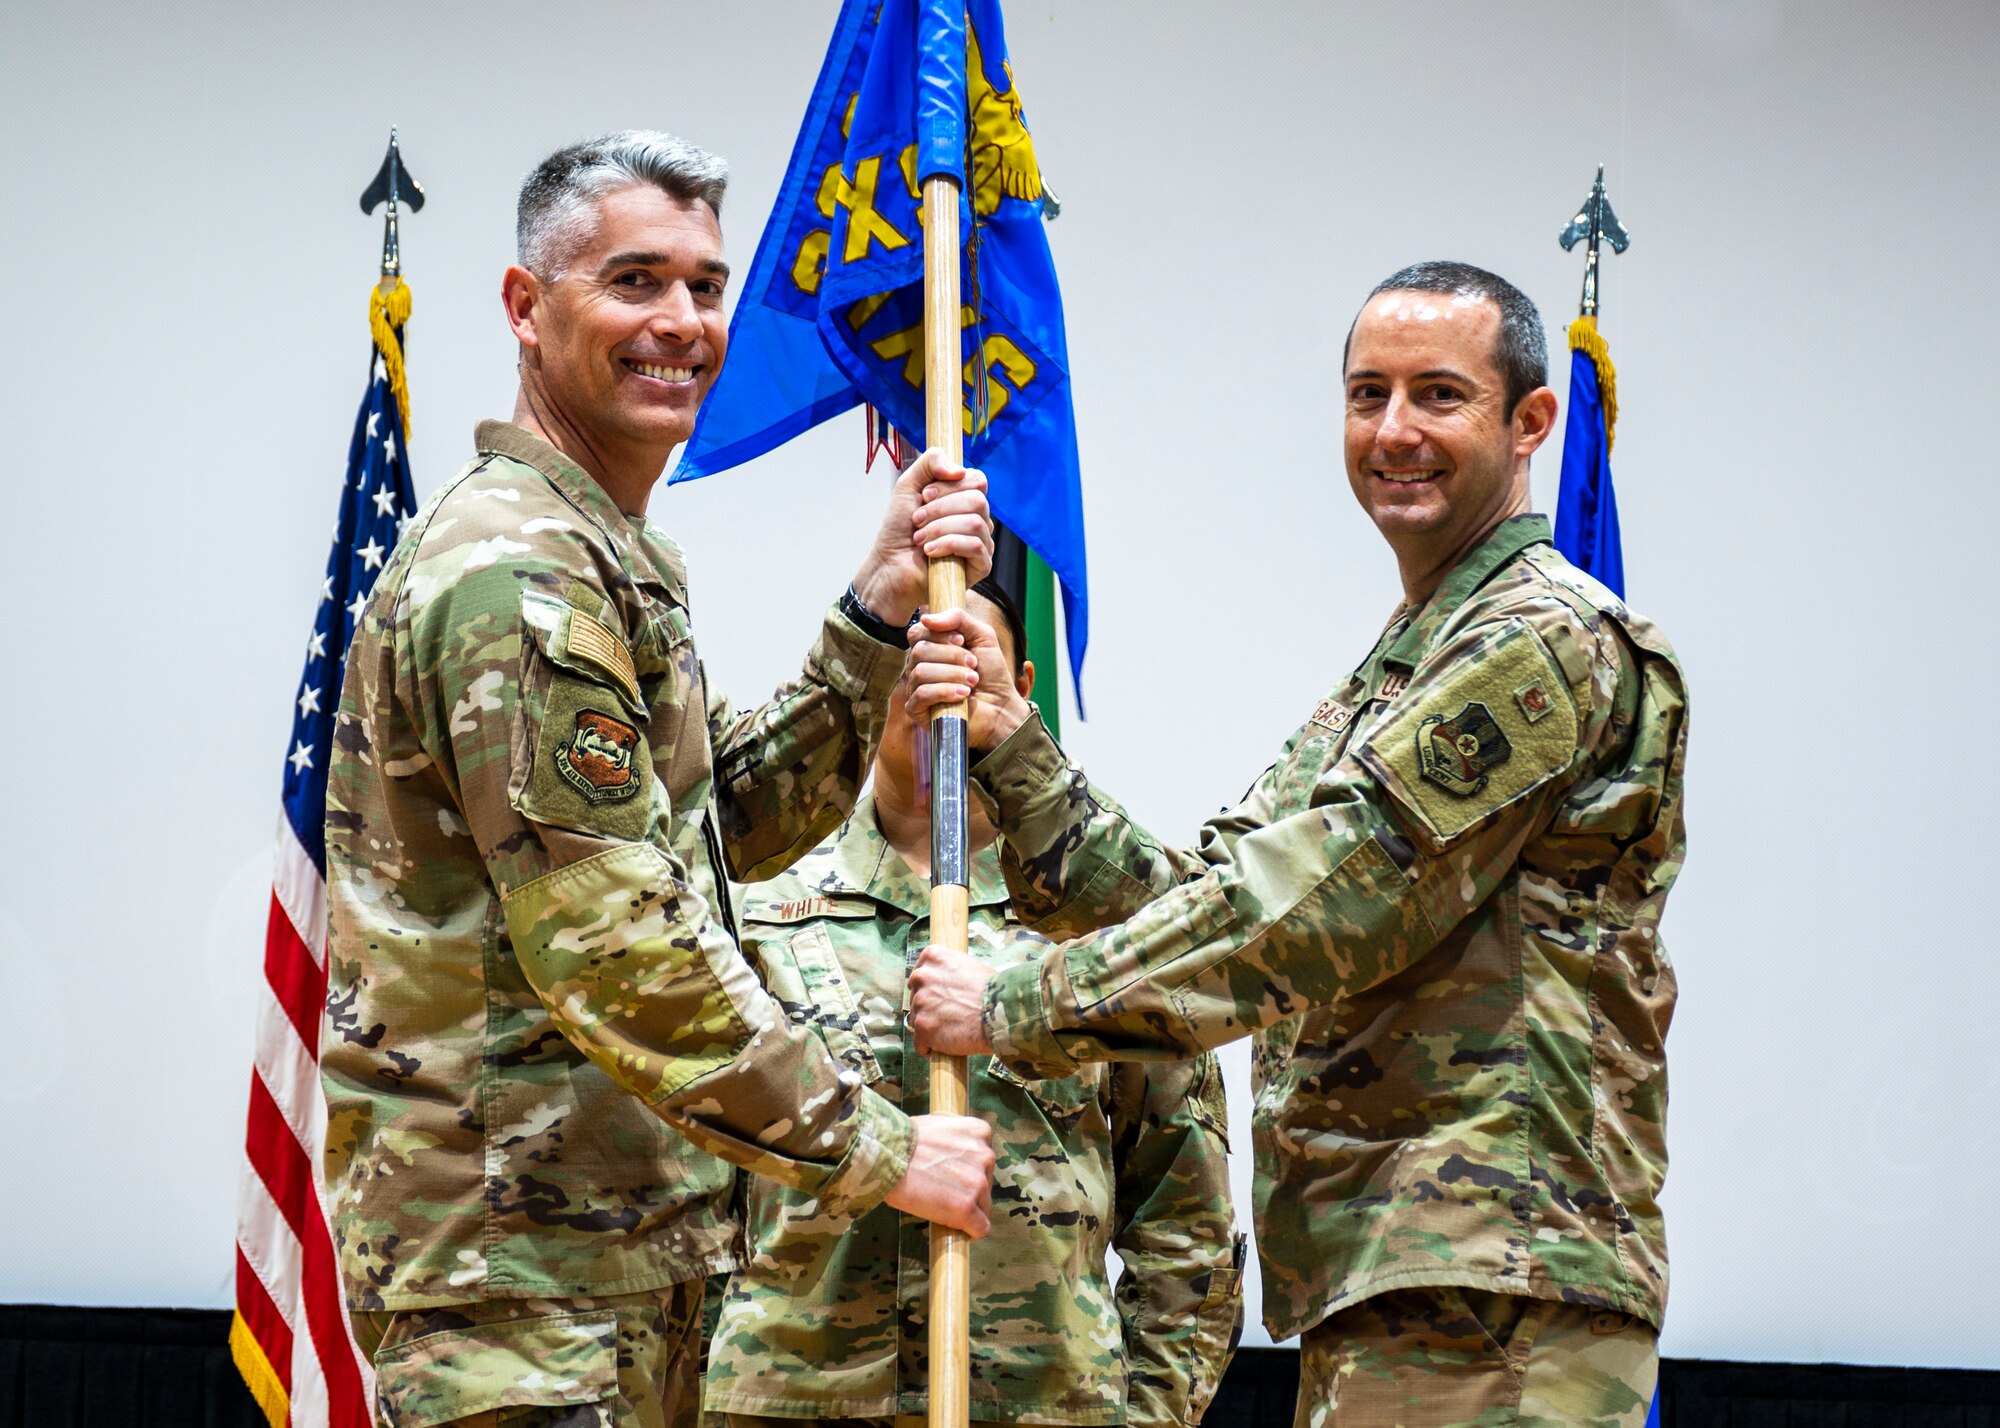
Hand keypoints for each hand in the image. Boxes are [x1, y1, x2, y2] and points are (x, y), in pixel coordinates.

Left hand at [852, 449, 992, 623]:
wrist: (889, 565)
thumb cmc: (899, 529)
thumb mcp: (908, 485)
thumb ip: (930, 462)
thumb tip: (960, 470)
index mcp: (965, 500)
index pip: (978, 481)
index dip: (949, 486)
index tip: (924, 495)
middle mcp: (978, 519)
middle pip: (977, 500)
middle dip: (940, 509)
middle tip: (917, 520)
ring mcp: (982, 542)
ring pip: (975, 523)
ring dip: (940, 528)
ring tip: (920, 538)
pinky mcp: (981, 566)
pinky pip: (975, 546)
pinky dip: (948, 544)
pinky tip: (930, 551)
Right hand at [884, 1112, 995, 1236]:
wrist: (887, 1156)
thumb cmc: (903, 1139)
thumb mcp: (939, 1123)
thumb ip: (956, 1137)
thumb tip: (956, 1149)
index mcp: (981, 1132)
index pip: (985, 1160)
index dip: (967, 1172)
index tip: (951, 1178)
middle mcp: (986, 1156)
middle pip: (986, 1183)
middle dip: (968, 1190)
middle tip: (941, 1191)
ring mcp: (978, 1183)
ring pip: (984, 1206)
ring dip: (966, 1209)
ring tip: (940, 1207)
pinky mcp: (967, 1208)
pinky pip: (980, 1228)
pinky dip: (968, 1231)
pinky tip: (953, 1227)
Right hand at [905, 607, 1030, 750]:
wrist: (1002, 706)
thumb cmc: (992, 674)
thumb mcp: (982, 636)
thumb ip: (958, 618)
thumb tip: (925, 618)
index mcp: (930, 649)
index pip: (916, 633)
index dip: (939, 635)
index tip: (962, 641)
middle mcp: (919, 667)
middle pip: (919, 651)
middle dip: (952, 656)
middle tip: (974, 665)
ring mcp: (916, 689)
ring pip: (921, 672)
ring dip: (953, 675)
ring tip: (972, 682)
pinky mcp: (917, 710)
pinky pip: (921, 694)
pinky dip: (945, 691)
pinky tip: (963, 695)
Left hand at [909, 945, 996, 1056]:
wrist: (1000, 1014)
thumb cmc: (994, 991)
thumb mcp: (974, 966)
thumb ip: (955, 970)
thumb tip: (952, 978)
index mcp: (934, 957)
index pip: (920, 970)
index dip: (930, 986)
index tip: (938, 995)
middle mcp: (922, 976)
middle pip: (915, 994)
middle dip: (927, 1005)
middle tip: (946, 1014)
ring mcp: (920, 1002)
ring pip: (916, 1018)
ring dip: (929, 1025)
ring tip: (950, 1031)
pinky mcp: (922, 1026)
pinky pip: (919, 1041)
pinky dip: (929, 1046)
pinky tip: (944, 1045)